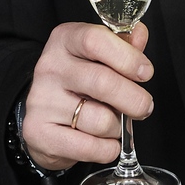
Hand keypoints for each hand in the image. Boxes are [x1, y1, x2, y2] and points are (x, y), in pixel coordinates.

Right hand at [22, 22, 154, 170]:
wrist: (43, 117)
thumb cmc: (78, 84)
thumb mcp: (97, 57)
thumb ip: (122, 45)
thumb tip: (139, 34)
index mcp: (64, 40)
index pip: (96, 40)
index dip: (128, 57)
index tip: (144, 72)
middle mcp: (49, 68)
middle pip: (103, 83)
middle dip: (135, 100)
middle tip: (143, 106)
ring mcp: (41, 101)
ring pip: (101, 120)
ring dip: (118, 127)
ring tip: (112, 123)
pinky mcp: (39, 133)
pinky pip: (90, 148)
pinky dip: (107, 149)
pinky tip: (103, 141)